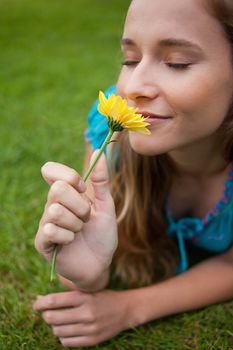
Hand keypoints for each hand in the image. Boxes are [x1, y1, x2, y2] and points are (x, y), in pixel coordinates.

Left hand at [34, 289, 132, 346]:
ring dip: (55, 326)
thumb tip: (39, 299)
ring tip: (60, 321)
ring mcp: (89, 328)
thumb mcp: (86, 290)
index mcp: (84, 297)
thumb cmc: (102, 297)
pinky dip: (63, 336)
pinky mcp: (91, 340)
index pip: (54, 301)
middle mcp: (86, 312)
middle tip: (49, 313)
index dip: (40, 303)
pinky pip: (66, 342)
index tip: (36, 304)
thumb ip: (65, 295)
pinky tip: (68, 330)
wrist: (125, 310)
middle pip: (52, 317)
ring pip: (57, 331)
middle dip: (46, 315)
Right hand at [35, 151, 117, 285]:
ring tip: (80, 231)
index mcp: (66, 193)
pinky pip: (50, 230)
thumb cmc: (102, 234)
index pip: (50, 170)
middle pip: (57, 190)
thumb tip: (99, 153)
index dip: (69, 176)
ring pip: (55, 211)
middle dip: (80, 206)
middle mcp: (52, 205)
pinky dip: (68, 237)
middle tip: (86, 217)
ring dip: (76, 223)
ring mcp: (45, 223)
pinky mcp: (42, 242)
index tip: (83, 188)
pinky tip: (71, 242)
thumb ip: (101, 181)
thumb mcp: (106, 206)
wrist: (100, 263)